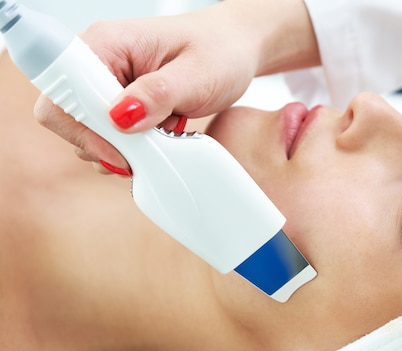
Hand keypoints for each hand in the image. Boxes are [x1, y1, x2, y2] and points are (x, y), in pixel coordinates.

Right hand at [33, 0, 318, 173]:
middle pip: (69, 120)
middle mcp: (98, 64)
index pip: (62, 94)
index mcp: (105, 44)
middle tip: (148, 150)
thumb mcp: (197, 74)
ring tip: (162, 138)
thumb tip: (120, 118)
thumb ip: (159, 95)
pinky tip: (161, 140)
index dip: (84, 130)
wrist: (235, 51)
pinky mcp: (120, 106)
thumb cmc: (220, 51)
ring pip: (90, 135)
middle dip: (104, 145)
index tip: (122, 151)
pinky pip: (111, 138)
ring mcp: (107, 87)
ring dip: (122, 150)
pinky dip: (134, 149)